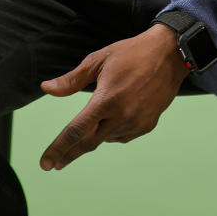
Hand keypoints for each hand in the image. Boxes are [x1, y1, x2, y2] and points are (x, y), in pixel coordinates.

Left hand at [39, 24, 189, 170]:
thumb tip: (46, 88)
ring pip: (106, 138)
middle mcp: (121, 115)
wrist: (171, 53)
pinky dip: (114, 131)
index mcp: (106, 99)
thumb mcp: (100, 59)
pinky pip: (123, 135)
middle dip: (70, 154)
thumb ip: (72, 79)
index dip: (57, 149)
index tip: (45, 164)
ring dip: (96, 135)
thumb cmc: (133, 52)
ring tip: (96, 121)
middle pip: (88, 143)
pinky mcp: (148, 124)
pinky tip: (115, 118)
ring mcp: (136, 122)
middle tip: (55, 163)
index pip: (75, 132)